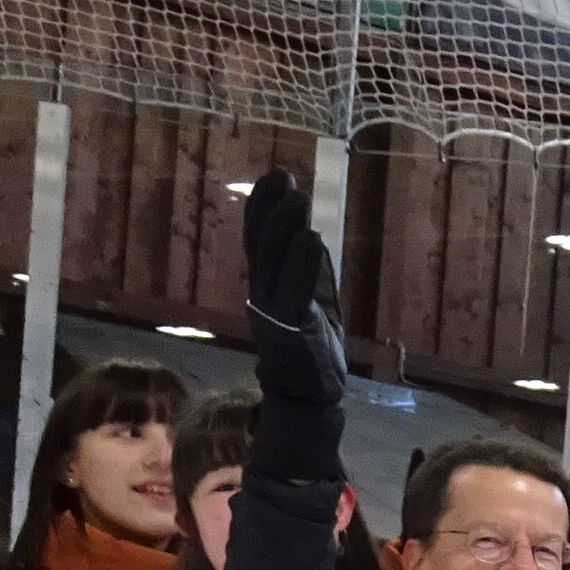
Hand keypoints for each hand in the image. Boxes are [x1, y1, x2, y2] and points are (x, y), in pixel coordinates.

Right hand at [239, 170, 346, 414]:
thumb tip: (305, 228)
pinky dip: (300, 263)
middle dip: (271, 208)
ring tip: (296, 198)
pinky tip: (309, 238)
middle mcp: (262, 292)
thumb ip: (304, 267)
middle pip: (262, 243)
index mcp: (266, 284)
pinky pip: (293, 290)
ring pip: (273, 261)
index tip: (275, 176)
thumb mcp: (307, 298)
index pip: (259, 238)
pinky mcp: (289, 327)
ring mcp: (273, 310)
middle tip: (285, 177)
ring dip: (284, 227)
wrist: (306, 393)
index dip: (263, 206)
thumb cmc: (310, 343)